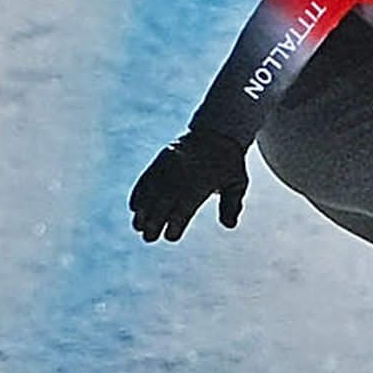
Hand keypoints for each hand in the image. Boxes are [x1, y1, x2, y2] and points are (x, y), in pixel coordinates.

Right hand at [128, 131, 246, 241]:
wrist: (215, 134)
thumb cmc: (229, 164)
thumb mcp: (237, 183)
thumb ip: (232, 204)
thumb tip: (229, 225)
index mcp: (202, 179)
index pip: (186, 204)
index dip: (177, 221)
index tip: (170, 236)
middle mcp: (182, 172)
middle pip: (165, 199)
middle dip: (155, 220)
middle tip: (149, 238)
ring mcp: (169, 165)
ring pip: (152, 190)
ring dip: (144, 210)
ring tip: (137, 227)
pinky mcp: (160, 160)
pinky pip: (147, 177)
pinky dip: (139, 192)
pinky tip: (135, 207)